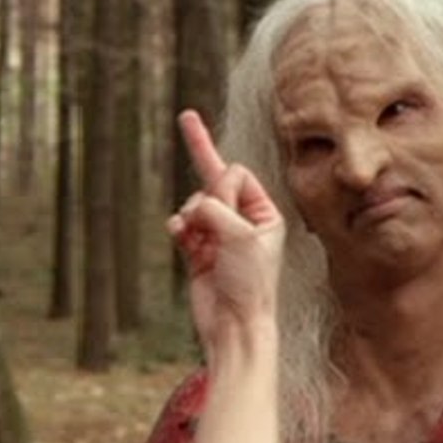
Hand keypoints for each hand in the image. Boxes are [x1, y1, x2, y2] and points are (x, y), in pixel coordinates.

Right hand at [167, 110, 284, 348]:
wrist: (233, 325)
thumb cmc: (249, 283)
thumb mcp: (242, 235)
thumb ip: (218, 207)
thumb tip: (195, 204)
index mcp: (264, 214)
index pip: (236, 176)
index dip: (223, 187)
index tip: (221, 210)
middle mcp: (242, 222)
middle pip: (216, 180)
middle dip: (201, 159)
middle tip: (185, 116)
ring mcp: (219, 236)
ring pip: (194, 203)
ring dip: (189, 214)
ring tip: (193, 237)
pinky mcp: (198, 253)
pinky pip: (182, 225)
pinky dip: (178, 226)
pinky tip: (179, 234)